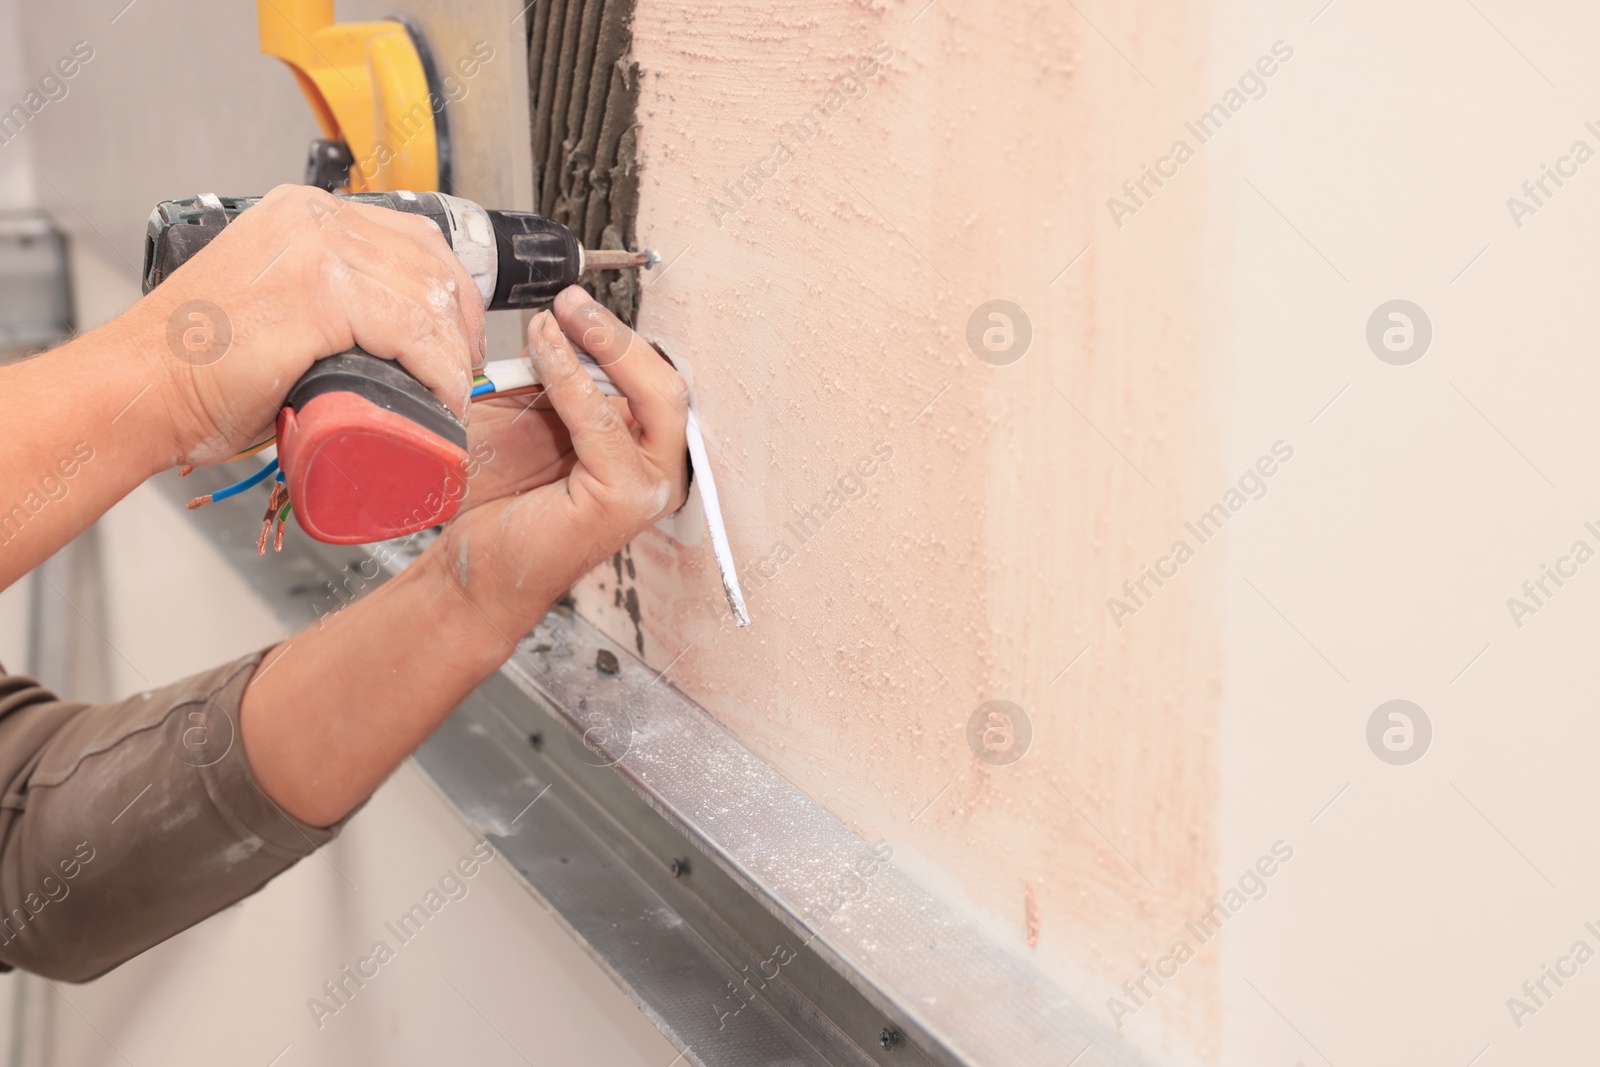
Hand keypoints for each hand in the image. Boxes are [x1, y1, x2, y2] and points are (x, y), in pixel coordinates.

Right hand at [130, 184, 486, 465]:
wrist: (141, 385)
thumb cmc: (198, 364)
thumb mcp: (276, 304)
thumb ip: (328, 297)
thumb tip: (389, 333)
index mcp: (304, 214)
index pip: (414, 238)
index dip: (451, 292)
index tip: (459, 338)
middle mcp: (314, 220)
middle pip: (431, 263)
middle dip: (461, 324)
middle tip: (463, 372)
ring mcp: (317, 251)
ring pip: (429, 298)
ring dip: (453, 355)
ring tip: (449, 394)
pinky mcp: (321, 294)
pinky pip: (413, 331)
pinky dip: (437, 369)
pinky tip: (438, 395)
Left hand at [429, 285, 688, 635]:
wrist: (471, 568)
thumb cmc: (497, 501)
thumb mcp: (525, 417)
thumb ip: (547, 376)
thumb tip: (551, 320)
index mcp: (640, 449)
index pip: (650, 380)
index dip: (616, 336)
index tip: (571, 301)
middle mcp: (656, 469)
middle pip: (667, 384)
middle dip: (620, 335)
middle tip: (573, 302)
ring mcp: (648, 488)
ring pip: (654, 397)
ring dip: (605, 347)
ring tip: (560, 317)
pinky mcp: (624, 500)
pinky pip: (605, 424)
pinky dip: (574, 381)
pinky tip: (545, 352)